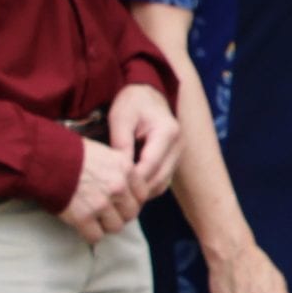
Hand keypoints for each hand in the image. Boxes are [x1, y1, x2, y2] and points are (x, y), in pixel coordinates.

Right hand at [61, 137, 140, 243]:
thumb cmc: (71, 152)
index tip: (123, 202)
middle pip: (131, 213)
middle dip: (120, 215)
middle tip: (108, 213)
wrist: (45, 158)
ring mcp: (101, 203)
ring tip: (95, 219)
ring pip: (116, 227)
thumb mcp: (105, 153)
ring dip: (106, 225)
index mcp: (125, 169)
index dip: (133, 200)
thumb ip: (118, 169)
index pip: (143, 194)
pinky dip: (90, 234)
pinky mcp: (83, 217)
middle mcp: (118, 187)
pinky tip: (84, 226)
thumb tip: (125, 186)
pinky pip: (96, 236)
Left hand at [109, 83, 181, 201]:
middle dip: (138, 191)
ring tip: (121, 196)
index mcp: (167, 132)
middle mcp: (179, 144)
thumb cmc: (132, 103)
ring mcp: (179, 153)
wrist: (147, 94)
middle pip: (160, 178)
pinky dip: (148, 187)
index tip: (112, 189)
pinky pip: (163, 180)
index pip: (150, 165)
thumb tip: (119, 171)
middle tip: (115, 198)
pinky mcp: (174, 158)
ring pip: (163, 183)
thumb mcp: (121, 118)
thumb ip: (121, 144)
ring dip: (144, 192)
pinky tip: (131, 188)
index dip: (132, 180)